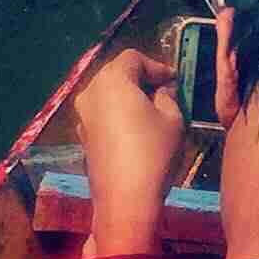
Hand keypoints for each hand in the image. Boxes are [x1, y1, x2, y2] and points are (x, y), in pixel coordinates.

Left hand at [72, 46, 187, 257]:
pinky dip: (118, 113)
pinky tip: (136, 130)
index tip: (175, 80)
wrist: (125, 200)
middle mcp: (91, 92)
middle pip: (116, 73)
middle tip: (165, 92)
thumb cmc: (153, 153)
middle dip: (141, 79)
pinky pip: (102, 114)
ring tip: (152, 111)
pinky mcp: (83, 137)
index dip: (157, 66)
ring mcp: (83, 116)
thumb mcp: (173, 119)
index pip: (133, 58)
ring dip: (128, 96)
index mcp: (112, 80)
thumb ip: (168, 96)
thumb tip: (161, 90)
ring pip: (107, 94)